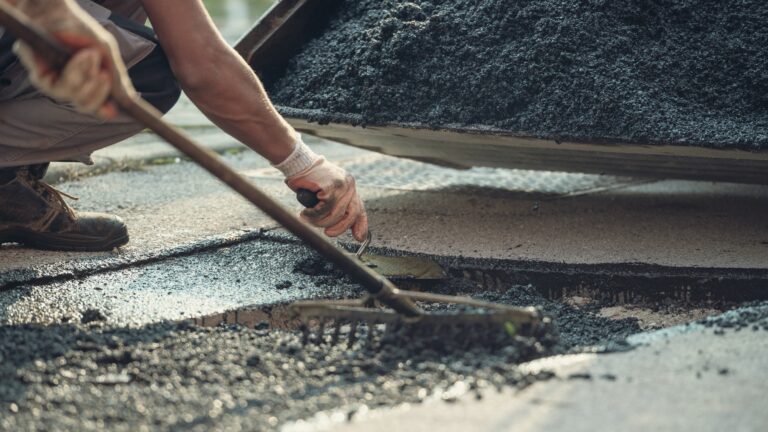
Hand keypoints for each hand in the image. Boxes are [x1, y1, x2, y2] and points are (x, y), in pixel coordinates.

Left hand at [12, 0, 133, 117]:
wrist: (55, 12)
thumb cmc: (80, 29)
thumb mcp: (106, 52)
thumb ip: (118, 79)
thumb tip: (130, 101)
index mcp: (90, 83)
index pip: (98, 106)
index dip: (105, 110)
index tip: (112, 110)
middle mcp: (73, 85)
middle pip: (86, 106)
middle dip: (97, 92)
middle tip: (104, 75)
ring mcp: (55, 81)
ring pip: (72, 96)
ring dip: (85, 75)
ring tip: (90, 55)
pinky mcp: (40, 76)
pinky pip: (56, 86)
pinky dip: (73, 71)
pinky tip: (78, 55)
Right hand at [286, 157, 368, 241]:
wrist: (298, 162)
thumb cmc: (309, 179)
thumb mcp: (327, 193)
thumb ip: (336, 206)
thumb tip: (338, 226)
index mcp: (350, 187)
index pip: (359, 209)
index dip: (360, 225)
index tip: (359, 238)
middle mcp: (349, 185)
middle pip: (351, 214)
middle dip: (339, 228)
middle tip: (328, 233)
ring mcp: (342, 185)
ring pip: (335, 214)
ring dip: (320, 221)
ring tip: (308, 219)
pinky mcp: (331, 186)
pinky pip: (324, 209)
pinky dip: (313, 215)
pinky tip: (305, 213)